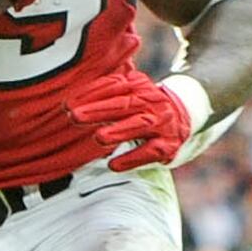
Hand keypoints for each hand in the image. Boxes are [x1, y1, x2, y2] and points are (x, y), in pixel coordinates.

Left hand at [66, 72, 197, 169]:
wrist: (184, 116)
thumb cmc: (143, 106)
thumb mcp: (128, 92)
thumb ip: (104, 94)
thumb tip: (69, 105)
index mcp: (139, 85)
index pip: (113, 87)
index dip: (90, 95)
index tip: (67, 104)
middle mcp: (151, 101)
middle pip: (123, 104)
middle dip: (98, 110)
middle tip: (75, 116)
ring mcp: (161, 123)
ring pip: (140, 125)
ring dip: (119, 131)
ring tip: (98, 138)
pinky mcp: (167, 145)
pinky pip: (150, 151)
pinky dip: (132, 158)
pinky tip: (113, 165)